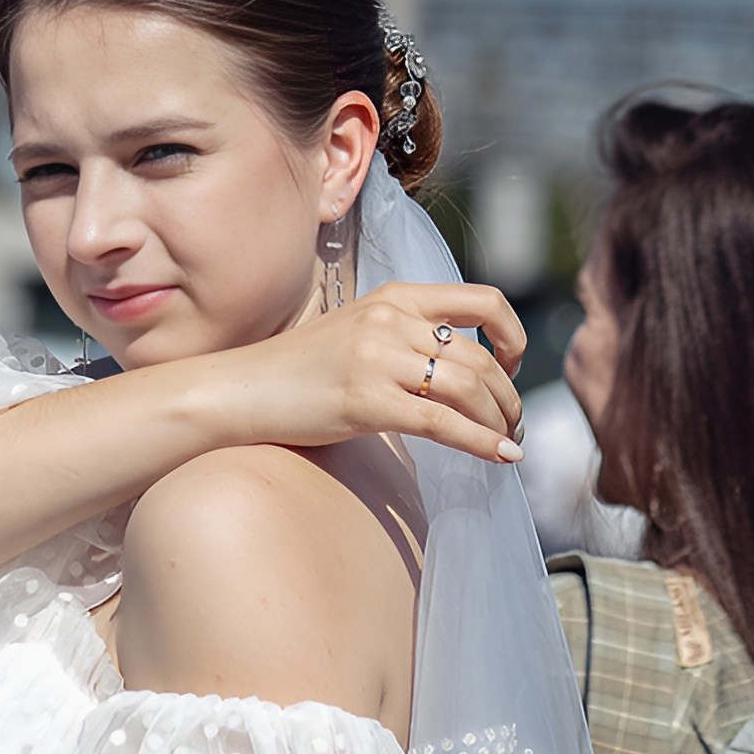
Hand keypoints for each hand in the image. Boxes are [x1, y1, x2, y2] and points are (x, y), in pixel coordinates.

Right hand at [202, 282, 527, 463]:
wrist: (240, 390)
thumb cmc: (297, 371)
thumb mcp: (357, 332)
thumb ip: (404, 335)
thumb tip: (459, 365)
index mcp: (393, 297)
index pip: (483, 301)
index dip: (513, 334)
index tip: (512, 365)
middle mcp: (390, 321)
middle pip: (482, 358)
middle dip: (509, 395)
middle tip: (513, 421)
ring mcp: (377, 360)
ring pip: (470, 389)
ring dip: (501, 420)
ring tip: (507, 440)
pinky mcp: (366, 401)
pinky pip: (443, 424)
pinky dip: (483, 442)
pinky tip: (503, 456)